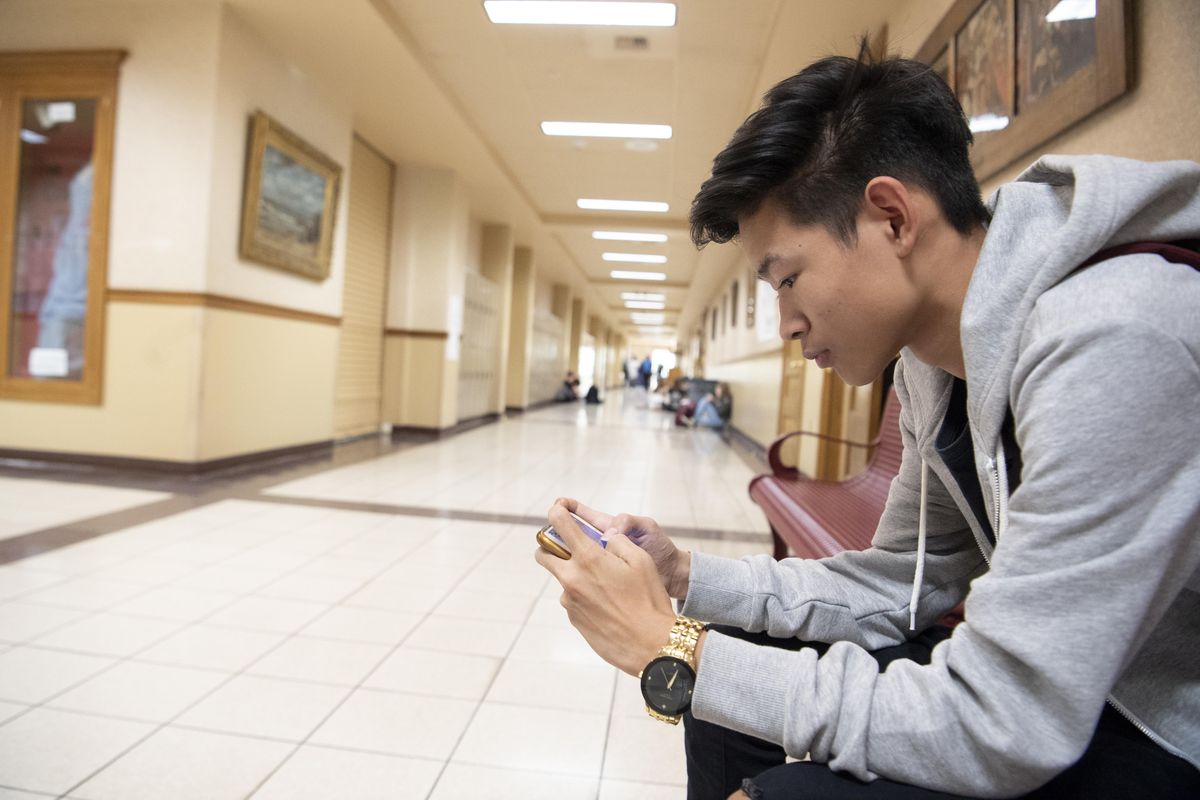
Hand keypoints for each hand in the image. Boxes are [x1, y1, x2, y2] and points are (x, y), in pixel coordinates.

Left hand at [535, 504, 675, 674]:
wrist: (651, 645)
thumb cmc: (650, 600)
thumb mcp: (641, 560)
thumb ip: (618, 542)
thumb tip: (605, 537)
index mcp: (589, 558)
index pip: (560, 524)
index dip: (556, 512)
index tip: (557, 510)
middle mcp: (572, 578)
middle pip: (543, 554)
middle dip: (550, 547)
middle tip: (569, 548)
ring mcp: (570, 601)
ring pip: (562, 579)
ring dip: (575, 576)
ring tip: (607, 587)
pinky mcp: (573, 619)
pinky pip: (573, 600)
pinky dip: (585, 597)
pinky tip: (608, 606)